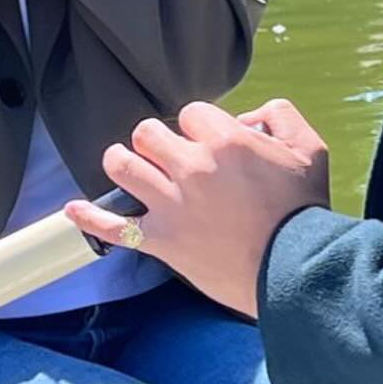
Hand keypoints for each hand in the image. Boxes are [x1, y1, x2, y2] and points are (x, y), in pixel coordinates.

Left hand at [65, 99, 330, 317]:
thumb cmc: (303, 211)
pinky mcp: (161, 240)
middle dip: (155, 140)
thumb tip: (249, 116)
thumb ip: (280, 115)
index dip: (199, 126)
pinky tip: (73, 209)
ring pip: (121, 166)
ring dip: (122, 163)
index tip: (210, 145)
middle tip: (167, 155)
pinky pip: (112, 227)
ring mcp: (171, 205)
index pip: (191, 113)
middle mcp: (191, 168)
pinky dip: (88, 218)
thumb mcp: (309, 149)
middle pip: (146, 133)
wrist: (294, 270)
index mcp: (225, 141)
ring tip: (130, 168)